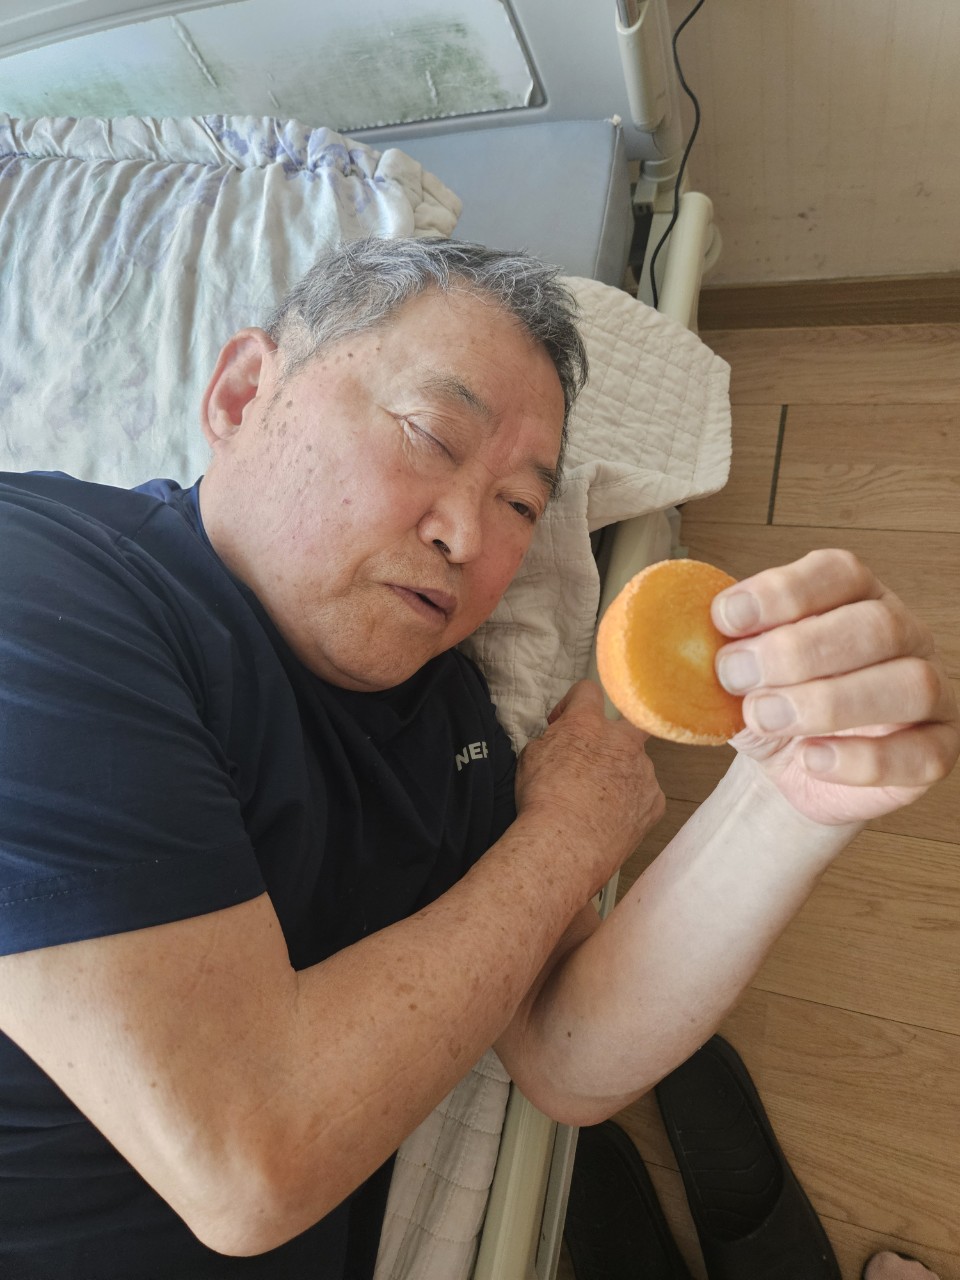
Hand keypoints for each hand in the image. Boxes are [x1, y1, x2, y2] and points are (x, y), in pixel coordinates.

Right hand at [515, 680, 664, 898]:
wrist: (564, 844)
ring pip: (637, 763)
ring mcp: (643, 771)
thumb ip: (553, 739)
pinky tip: (611, 818)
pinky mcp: (655, 801)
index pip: (588, 690)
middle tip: (597, 754)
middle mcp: (622, 741)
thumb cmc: (542, 803)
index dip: (574, 702)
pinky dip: (632, 802)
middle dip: (617, 732)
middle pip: (630, 720)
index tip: (565, 720)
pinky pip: (646, 794)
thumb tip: (560, 739)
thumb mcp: (531, 757)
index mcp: (587, 724)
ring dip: (621, 774)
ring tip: (597, 801)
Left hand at [712, 549, 958, 824]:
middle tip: (734, 677)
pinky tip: (811, 759)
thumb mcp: (735, 667)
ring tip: (764, 718)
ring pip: (909, 685)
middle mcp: (901, 633)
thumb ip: (716, 643)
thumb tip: (669, 630)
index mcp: (853, 595)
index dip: (783, 592)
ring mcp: (929, 691)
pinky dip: (862, 759)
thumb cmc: (768, 701)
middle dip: (796, 652)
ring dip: (828, 703)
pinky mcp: (937, 748)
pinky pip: (922, 753)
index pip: (838, 572)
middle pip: (874, 626)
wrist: (790, 767)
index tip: (724, 618)